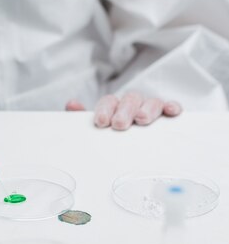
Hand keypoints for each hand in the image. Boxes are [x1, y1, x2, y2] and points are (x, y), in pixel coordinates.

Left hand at [66, 92, 181, 130]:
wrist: (135, 143)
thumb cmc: (113, 133)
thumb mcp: (98, 128)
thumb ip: (82, 118)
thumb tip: (71, 105)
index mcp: (114, 106)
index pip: (108, 101)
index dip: (104, 109)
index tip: (101, 121)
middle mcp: (132, 104)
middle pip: (129, 100)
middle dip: (124, 110)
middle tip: (120, 124)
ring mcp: (150, 107)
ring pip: (151, 102)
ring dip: (147, 109)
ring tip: (142, 119)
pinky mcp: (167, 114)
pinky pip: (171, 107)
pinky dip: (172, 106)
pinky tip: (172, 111)